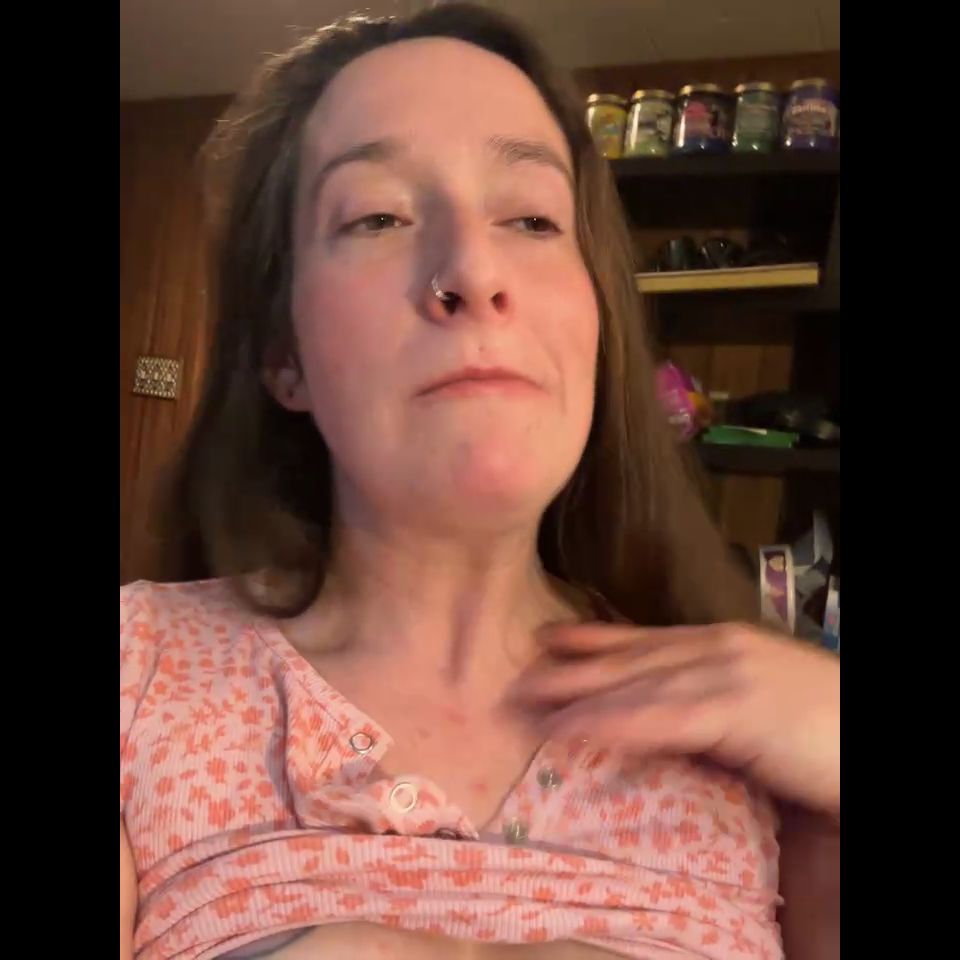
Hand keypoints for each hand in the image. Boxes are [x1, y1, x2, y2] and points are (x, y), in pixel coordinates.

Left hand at [510, 621, 839, 815]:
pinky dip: (612, 722)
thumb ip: (712, 704)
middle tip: (517, 677)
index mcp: (724, 643)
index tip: (549, 640)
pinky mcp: (738, 708)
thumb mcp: (759, 705)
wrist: (870, 738)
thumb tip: (665, 717)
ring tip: (527, 706)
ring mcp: (728, 673)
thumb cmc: (826, 728)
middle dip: (570, 668)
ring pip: (637, 687)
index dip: (595, 639)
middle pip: (630, 659)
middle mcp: (719, 647)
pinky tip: (572, 729)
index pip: (647, 639)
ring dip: (577, 698)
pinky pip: (662, 718)